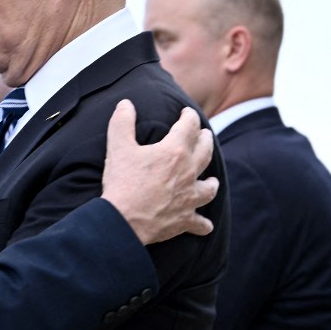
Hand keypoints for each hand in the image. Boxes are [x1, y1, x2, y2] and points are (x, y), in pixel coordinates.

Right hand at [101, 102, 217, 244]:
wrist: (123, 221)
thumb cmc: (122, 182)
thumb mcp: (118, 147)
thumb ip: (123, 122)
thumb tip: (126, 104)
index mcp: (174, 151)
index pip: (189, 126)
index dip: (189, 116)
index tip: (186, 113)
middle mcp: (188, 172)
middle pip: (205, 151)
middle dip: (206, 140)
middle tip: (205, 135)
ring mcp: (189, 197)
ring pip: (210, 188)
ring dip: (212, 183)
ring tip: (212, 181)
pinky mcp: (185, 219)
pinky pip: (201, 223)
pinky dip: (203, 224)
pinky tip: (205, 225)